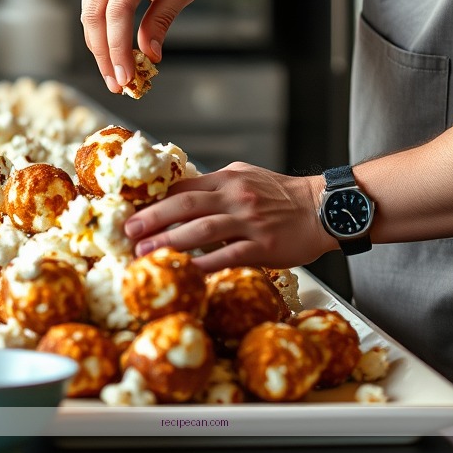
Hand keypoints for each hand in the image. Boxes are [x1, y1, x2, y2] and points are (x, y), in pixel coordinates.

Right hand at [80, 0, 246, 92]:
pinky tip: (111, 44)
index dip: (117, 49)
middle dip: (103, 55)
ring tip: (114, 71)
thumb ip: (165, 17)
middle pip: (95, 14)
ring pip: (87, 10)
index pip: (118, 11)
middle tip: (116, 83)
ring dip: (98, 45)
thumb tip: (149, 53)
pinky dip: (98, 25)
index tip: (125, 77)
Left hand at [122, 162, 336, 271]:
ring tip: (146, 255)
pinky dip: (205, 265)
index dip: (155, 201)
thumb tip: (180, 196)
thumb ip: (216, 187)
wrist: (323, 208)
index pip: (184, 187)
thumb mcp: (246, 179)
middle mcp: (236, 196)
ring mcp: (249, 220)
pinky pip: (228, 256)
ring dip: (170, 242)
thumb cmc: (282, 196)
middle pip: (186, 204)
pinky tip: (186, 274)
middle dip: (153, 219)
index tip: (132, 212)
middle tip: (128, 232)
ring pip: (202, 230)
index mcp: (228, 178)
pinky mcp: (263, 245)